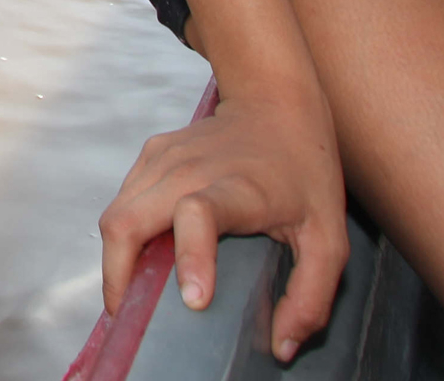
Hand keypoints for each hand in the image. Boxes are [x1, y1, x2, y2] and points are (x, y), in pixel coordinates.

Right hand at [98, 87, 347, 360]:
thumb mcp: (328, 236)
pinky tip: (140, 259)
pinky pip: (122, 204)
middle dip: (120, 278)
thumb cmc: (304, 169)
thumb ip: (312, 296)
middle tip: (130, 318)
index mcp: (237, 189)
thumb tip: (283, 346)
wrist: (276, 98)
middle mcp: (190, 170)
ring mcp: (163, 159)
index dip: (190, 258)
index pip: (198, 216)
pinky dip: (123, 238)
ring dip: (116, 262)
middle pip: (128, 223)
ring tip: (129, 296)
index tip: (193, 300)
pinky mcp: (149, 156)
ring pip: (115, 218)